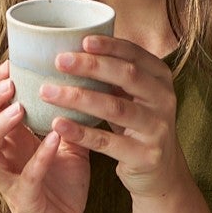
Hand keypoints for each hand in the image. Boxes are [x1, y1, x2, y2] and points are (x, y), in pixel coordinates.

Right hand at [0, 61, 91, 212]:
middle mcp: (2, 161)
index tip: (13, 60)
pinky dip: (39, 157)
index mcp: (9, 144)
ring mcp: (8, 182)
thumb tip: (87, 84)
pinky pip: (25, 178)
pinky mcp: (24, 203)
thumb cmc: (61, 192)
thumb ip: (68, 120)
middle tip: (10, 78)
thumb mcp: (67, 148)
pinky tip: (54, 139)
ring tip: (18, 106)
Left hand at [41, 37, 191, 201]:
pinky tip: (58, 124)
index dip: (109, 46)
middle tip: (58, 61)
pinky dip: (81, 132)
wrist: (161, 172)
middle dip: (91, 66)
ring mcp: (157, 129)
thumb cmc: (138, 127)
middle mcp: (164, 100)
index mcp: (161, 79)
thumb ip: (115, 76)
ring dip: (78, 97)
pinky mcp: (145, 156)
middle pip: (127, 75)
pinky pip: (107, 142)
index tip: (81, 40)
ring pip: (115, 108)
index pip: (135, 54)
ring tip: (47, 92)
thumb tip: (73, 47)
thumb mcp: (134, 97)